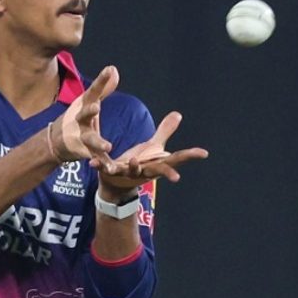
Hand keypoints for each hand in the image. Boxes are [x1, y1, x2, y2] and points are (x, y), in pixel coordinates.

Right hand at [48, 66, 117, 161]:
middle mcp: (81, 121)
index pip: (93, 91)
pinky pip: (98, 159)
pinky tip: (111, 169)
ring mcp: (82, 138)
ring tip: (108, 146)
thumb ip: (102, 87)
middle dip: (89, 111)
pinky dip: (104, 164)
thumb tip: (113, 69)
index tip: (109, 69)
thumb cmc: (76, 117)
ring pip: (91, 140)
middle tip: (96, 107)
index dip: (101, 81)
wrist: (55, 141)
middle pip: (85, 115)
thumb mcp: (87, 101)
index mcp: (83, 106)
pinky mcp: (87, 153)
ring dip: (99, 143)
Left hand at [94, 110, 208, 192]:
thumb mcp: (153, 147)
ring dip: (135, 167)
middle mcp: (145, 171)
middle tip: (177, 177)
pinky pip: (105, 169)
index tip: (204, 153)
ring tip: (135, 160)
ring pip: (133, 171)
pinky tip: (93, 162)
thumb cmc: (137, 164)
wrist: (115, 183)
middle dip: (167, 173)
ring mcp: (128, 174)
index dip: (190, 156)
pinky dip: (100, 165)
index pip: (176, 160)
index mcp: (156, 163)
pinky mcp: (111, 173)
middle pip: (159, 171)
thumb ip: (165, 131)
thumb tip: (178, 114)